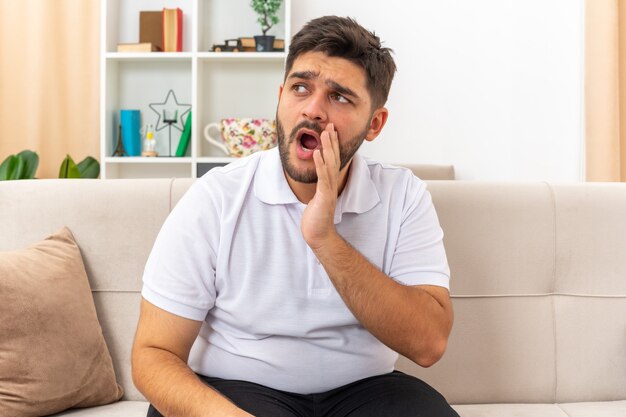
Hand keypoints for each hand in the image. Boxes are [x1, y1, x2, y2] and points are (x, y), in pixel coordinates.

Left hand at [301, 123, 340, 249]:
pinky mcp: (324, 196)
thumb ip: (318, 188)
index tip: (330, 131)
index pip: (332, 161)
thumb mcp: (316, 198)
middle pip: (333, 159)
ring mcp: (329, 190)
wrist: (318, 235)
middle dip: (332, 141)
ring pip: (329, 165)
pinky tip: (317, 152)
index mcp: (329, 184)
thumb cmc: (316, 219)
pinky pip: (322, 177)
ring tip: (324, 133)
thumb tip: (316, 179)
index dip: (332, 145)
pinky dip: (320, 164)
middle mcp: (331, 184)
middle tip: (330, 125)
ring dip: (327, 148)